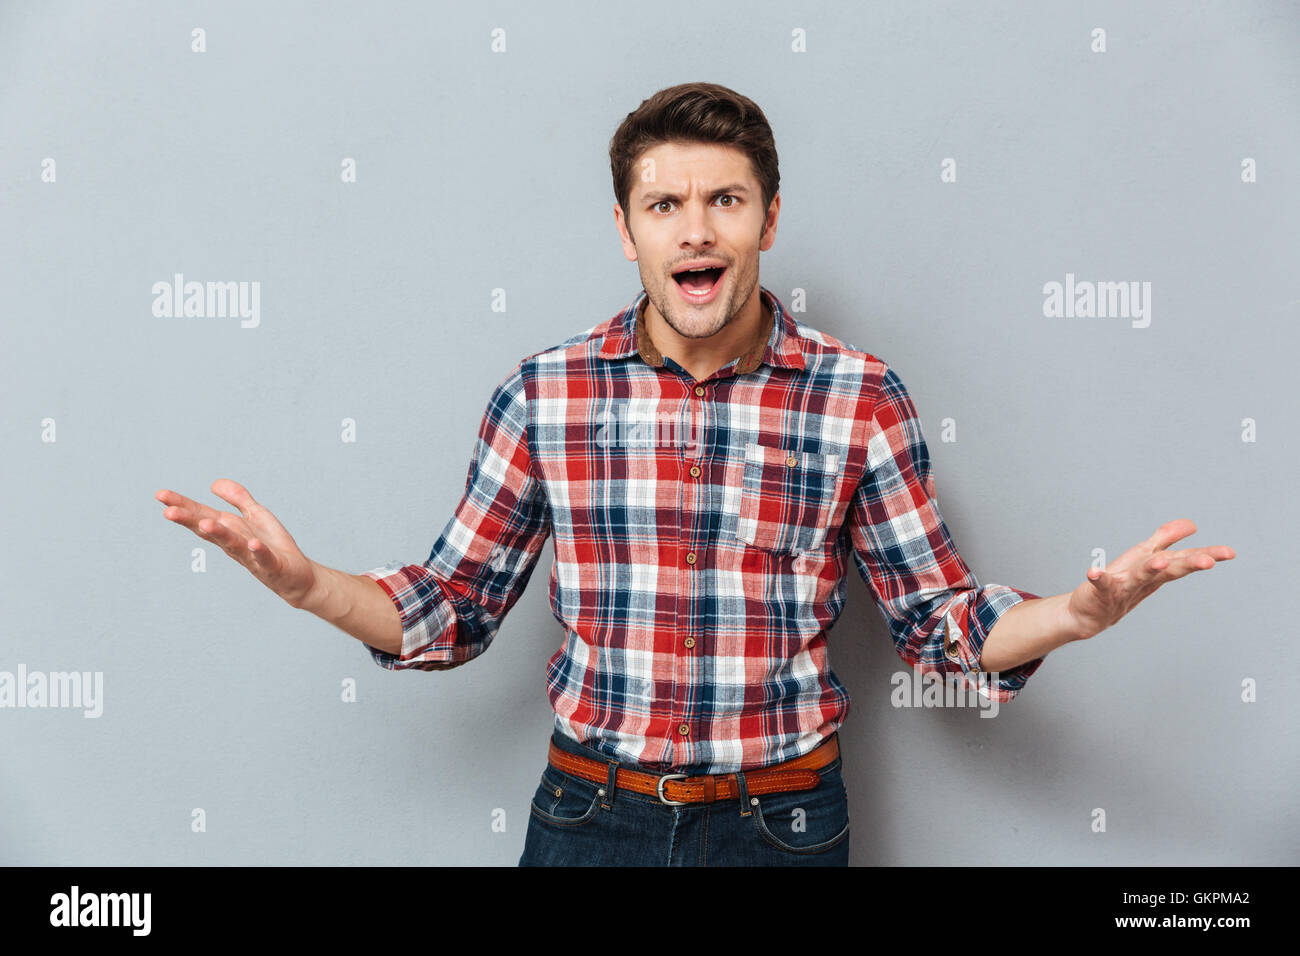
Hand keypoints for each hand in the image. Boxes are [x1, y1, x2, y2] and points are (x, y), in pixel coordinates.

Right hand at [155, 479, 319, 608]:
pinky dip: (258, 551)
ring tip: (205, 524)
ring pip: (233, 544)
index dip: (182, 506)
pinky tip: (253, 543)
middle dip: (190, 521)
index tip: (160, 495)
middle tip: (168, 512)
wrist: (297, 576)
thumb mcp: (256, 515)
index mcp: (230, 529)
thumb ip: (238, 499)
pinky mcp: (272, 566)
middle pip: (210, 530)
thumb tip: (213, 483)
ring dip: (219, 534)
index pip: (202, 515)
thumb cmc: (272, 545)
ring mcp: (252, 556)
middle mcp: (235, 543)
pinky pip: (264, 558)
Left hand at [1065, 518, 1234, 640]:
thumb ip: (1165, 540)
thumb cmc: (1119, 584)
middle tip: (1209, 562)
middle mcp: (1143, 579)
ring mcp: (1122, 587)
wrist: (1088, 614)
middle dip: (1188, 564)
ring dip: (1150, 569)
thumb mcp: (1145, 558)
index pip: (1184, 560)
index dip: (1206, 555)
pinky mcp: (1099, 593)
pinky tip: (1094, 572)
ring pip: (1139, 577)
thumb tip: (1191, 524)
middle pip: (1169, 569)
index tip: (1230, 553)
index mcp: (1156, 569)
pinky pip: (1100, 585)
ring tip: (1161, 561)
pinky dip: (1098, 578)